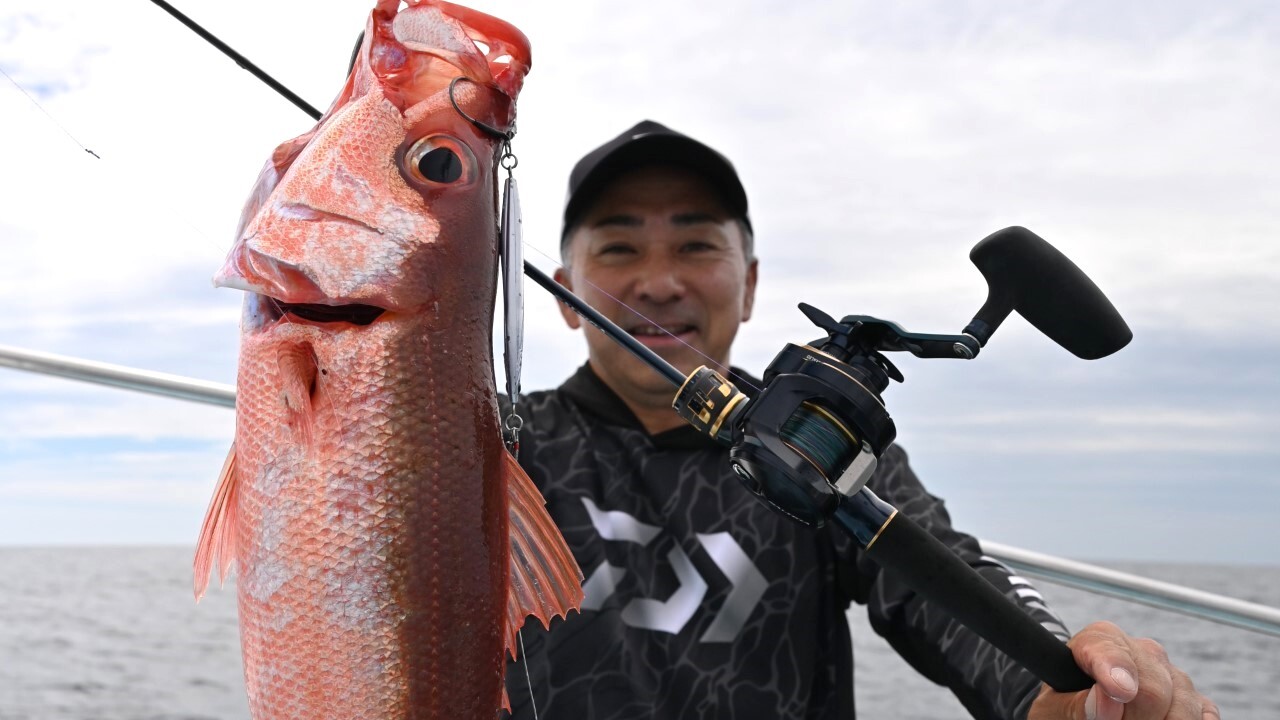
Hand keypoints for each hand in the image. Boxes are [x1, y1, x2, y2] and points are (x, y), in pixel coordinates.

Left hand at [1027, 621, 1218, 719]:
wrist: (1078, 710)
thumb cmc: (1065, 708)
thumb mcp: (1056, 708)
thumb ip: (1075, 704)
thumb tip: (1108, 701)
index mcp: (1100, 640)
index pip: (1110, 651)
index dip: (1116, 671)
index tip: (1119, 691)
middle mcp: (1142, 651)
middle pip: (1153, 690)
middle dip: (1134, 719)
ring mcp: (1172, 674)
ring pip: (1183, 706)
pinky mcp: (1195, 699)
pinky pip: (1205, 715)